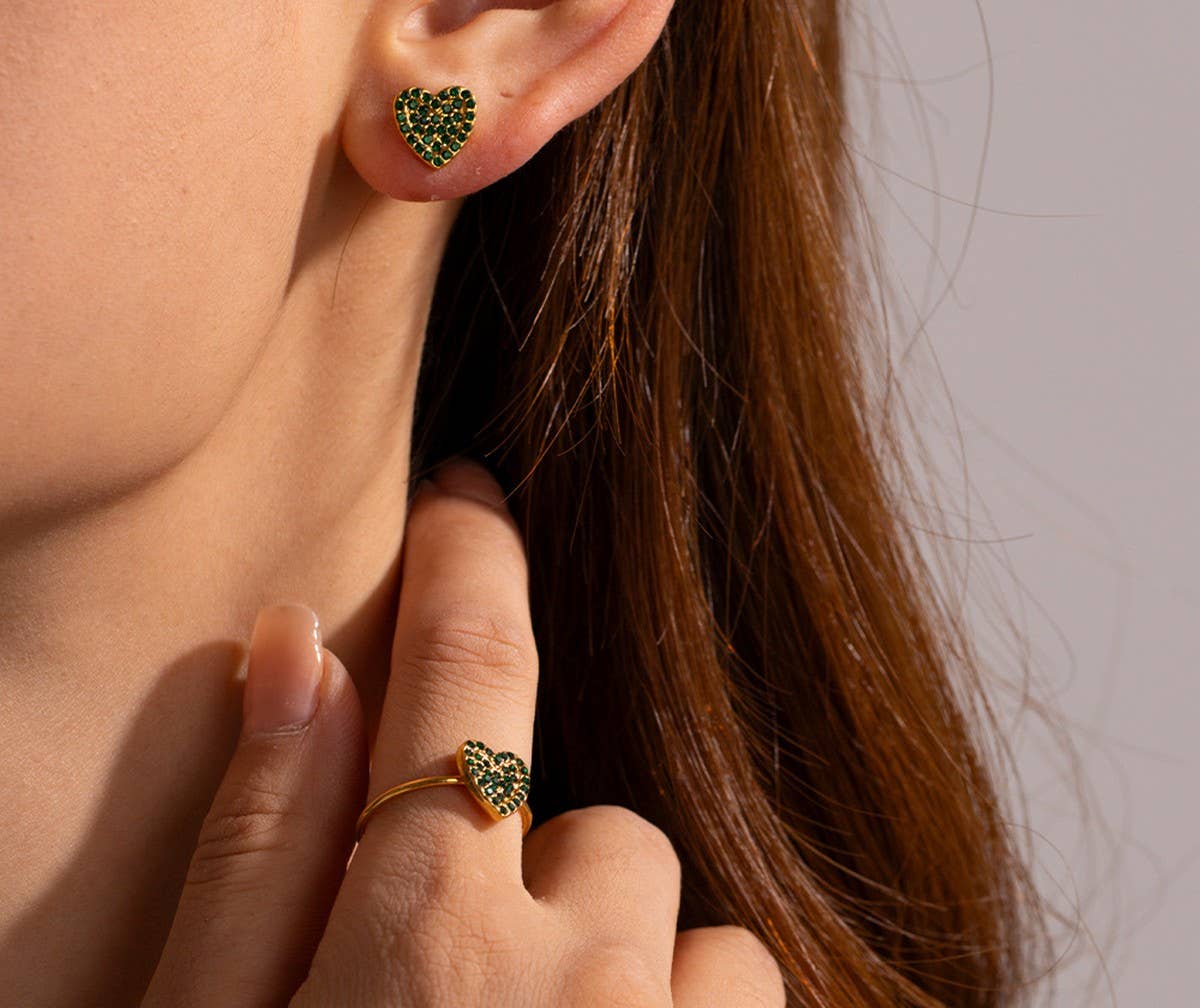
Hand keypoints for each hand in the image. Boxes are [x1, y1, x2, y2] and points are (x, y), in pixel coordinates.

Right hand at [142, 457, 785, 1005]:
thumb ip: (255, 852)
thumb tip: (298, 651)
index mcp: (425, 942)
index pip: (468, 669)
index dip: (469, 561)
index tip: (470, 496)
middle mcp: (582, 984)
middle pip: (602, 830)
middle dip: (535, 873)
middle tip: (451, 984)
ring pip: (696, 926)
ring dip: (625, 960)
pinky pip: (747, 998)